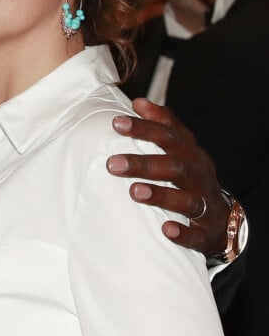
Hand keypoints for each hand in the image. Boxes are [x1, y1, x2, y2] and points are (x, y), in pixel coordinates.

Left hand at [107, 98, 227, 255]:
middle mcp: (199, 176)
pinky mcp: (207, 232)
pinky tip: (166, 230)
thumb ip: (161, 124)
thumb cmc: (190, 175)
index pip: (169, 135)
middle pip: (175, 166)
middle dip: (143, 164)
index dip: (144, 127)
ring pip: (187, 199)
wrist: (223, 218)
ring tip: (134, 192)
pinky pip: (197, 234)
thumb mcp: (180, 148)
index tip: (116, 122)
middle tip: (112, 164)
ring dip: (160, 195)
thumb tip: (138, 101)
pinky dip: (183, 232)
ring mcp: (205, 204)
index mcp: (190, 153)